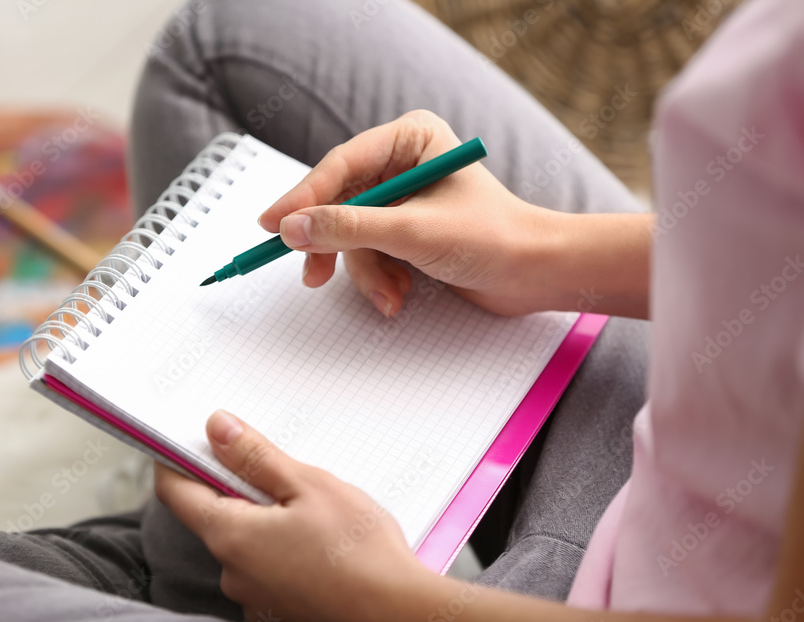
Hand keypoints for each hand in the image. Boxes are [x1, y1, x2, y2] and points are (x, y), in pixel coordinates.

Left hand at [155, 410, 433, 621]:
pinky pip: (269, 571)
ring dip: (269, 522)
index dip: (176, 460)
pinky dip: (286, 552)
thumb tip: (216, 428)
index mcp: (232, 536)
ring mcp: (255, 600)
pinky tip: (323, 547)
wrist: (399, 619)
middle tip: (285, 473)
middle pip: (217, 517)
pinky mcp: (280, 615)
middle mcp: (233, 574)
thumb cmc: (359, 551)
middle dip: (242, 489)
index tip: (190, 439)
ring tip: (318, 514)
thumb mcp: (308, 485)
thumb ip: (255, 457)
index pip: (177, 493)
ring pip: (248, 544)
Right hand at [259, 110, 554, 316]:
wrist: (537, 275)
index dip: (302, 198)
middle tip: (310, 273)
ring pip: (351, 236)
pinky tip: (400, 295)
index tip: (271, 225)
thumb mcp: (412, 232)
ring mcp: (403, 199)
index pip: (340, 165)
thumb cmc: (492, 238)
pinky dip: (379, 279)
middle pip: (338, 202)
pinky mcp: (405, 232)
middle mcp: (403, 163)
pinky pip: (369, 254)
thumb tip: (290, 228)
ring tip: (390, 296)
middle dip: (334, 245)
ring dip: (367, 272)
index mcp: (409, 139)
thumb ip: (348, 228)